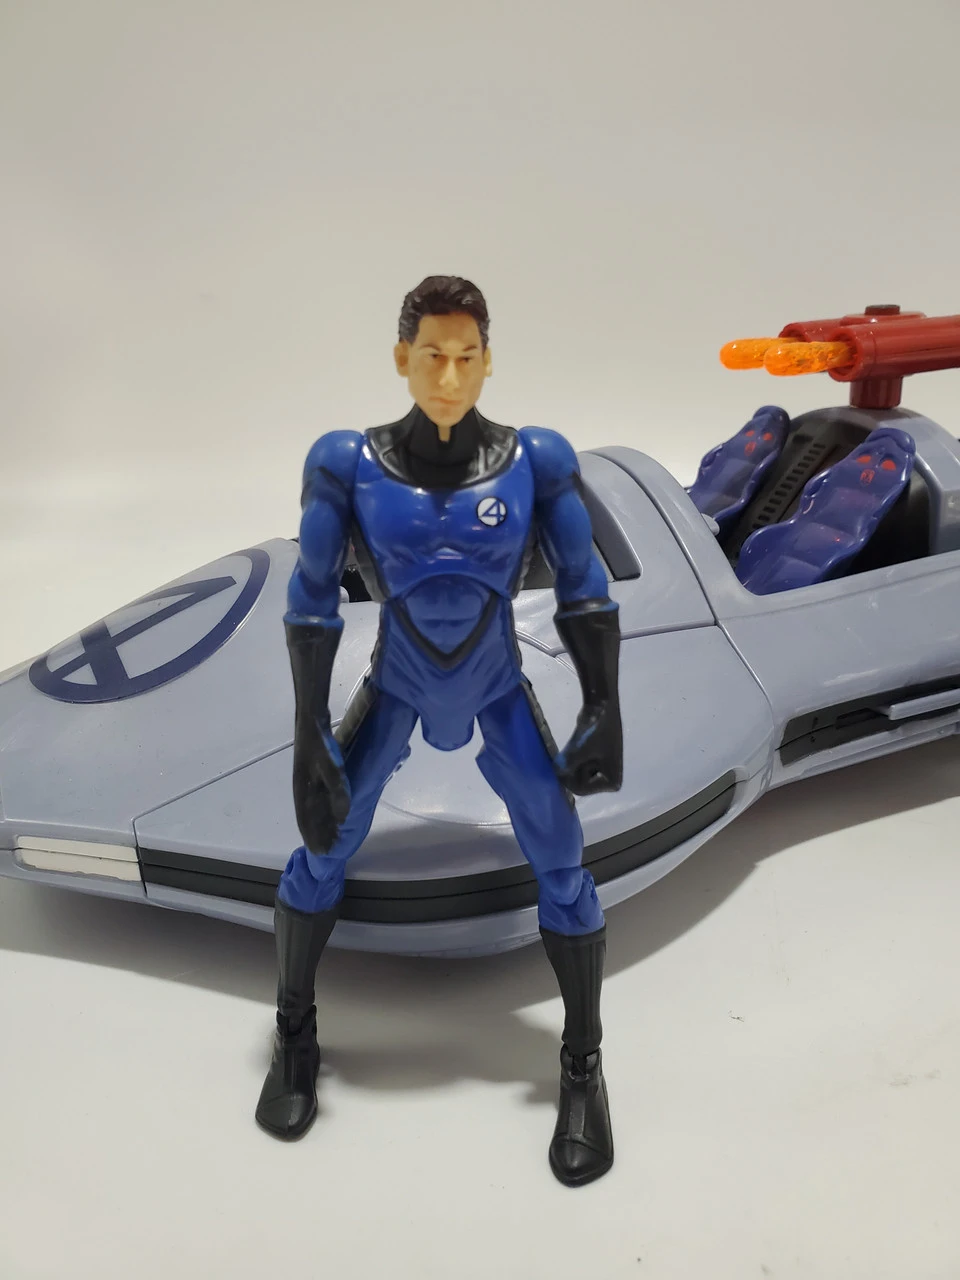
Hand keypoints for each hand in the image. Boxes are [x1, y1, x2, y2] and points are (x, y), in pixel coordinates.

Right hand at [292, 716, 350, 852]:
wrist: (310, 717)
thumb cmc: (318, 743)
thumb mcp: (330, 766)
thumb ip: (337, 791)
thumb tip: (343, 816)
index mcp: (302, 791)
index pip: (306, 821)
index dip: (313, 837)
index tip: (321, 853)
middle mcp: (302, 788)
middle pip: (310, 816)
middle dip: (319, 833)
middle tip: (330, 848)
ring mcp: (307, 779)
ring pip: (315, 807)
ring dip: (323, 821)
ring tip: (333, 833)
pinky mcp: (314, 771)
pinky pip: (319, 796)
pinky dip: (326, 807)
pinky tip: (335, 807)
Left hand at [555, 704, 622, 794]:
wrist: (601, 707)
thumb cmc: (595, 731)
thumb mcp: (578, 751)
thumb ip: (565, 766)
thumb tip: (555, 773)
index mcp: (612, 782)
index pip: (581, 790)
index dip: (570, 776)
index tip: (575, 756)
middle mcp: (608, 780)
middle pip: (577, 784)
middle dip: (571, 768)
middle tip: (579, 749)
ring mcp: (600, 771)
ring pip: (574, 774)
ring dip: (570, 761)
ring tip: (579, 745)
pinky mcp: (593, 761)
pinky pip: (575, 766)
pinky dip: (571, 757)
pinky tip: (577, 744)